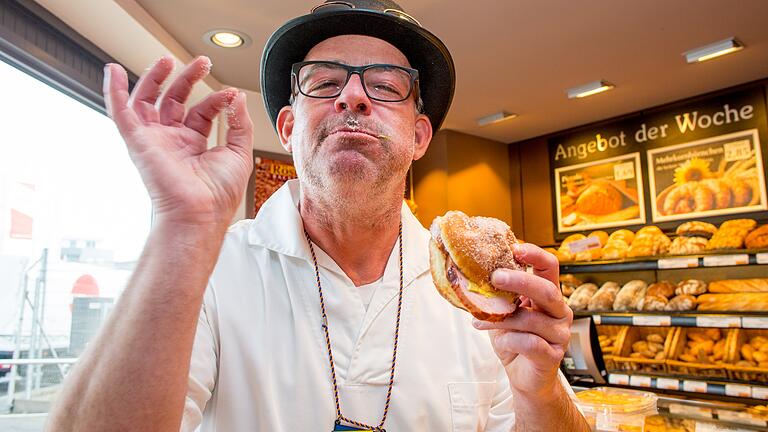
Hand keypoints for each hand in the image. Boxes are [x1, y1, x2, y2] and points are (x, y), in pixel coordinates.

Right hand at [104, 55, 253, 226]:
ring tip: (167, 60)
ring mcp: (154, 140)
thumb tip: (237, 98)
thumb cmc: (219, 194)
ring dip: (155, 78)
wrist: (201, 213)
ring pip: (147, 101)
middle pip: (173, 100)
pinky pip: (120, 113)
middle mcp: (172, 141)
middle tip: (201, 62)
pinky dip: (115, 92)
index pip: (201, 112)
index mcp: (194, 145)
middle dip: (186, 79)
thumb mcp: (239, 153)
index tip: (232, 94)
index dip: (216, 99)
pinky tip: (114, 72)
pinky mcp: (138, 142)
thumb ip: (239, 123)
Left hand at [473, 243, 571, 395]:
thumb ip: (498, 296)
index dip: (535, 255)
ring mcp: (560, 334)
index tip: (514, 248)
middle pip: (546, 289)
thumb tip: (470, 275)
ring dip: (501, 319)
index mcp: (548, 296)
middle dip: (520, 281)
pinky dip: (509, 341)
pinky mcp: (553, 354)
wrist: (524, 376)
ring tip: (479, 320)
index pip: (550, 267)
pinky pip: (530, 343)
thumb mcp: (504, 314)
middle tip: (495, 277)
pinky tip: (499, 341)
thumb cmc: (515, 341)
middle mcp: (559, 312)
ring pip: (531, 319)